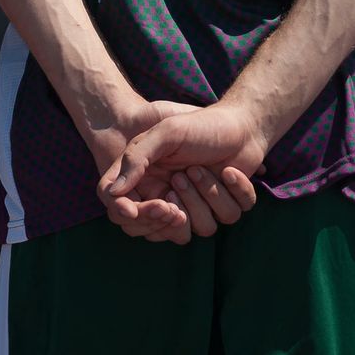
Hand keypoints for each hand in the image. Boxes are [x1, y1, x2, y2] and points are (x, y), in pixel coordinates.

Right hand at [99, 102, 263, 235]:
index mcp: (148, 182)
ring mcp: (200, 205)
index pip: (127, 215)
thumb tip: (114, 193)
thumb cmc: (198, 125)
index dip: (140, 217)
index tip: (158, 205)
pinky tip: (229, 171)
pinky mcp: (226, 205)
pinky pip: (231, 215)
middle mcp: (170, 198)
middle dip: (176, 209)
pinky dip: (233, 191)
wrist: (240, 122)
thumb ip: (136, 159)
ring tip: (201, 168)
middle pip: (162, 231)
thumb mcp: (164, 133)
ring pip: (202, 228)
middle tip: (180, 180)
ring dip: (206, 195)